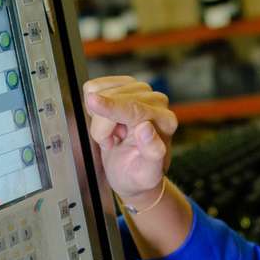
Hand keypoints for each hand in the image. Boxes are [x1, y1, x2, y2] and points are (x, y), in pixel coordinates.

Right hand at [82, 76, 176, 207]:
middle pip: (115, 100)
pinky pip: (95, 86)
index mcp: (166, 122)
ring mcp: (140, 90)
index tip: (93, 102)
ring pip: (103, 91)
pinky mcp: (123, 84)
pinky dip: (94, 105)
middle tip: (111, 144)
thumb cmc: (137, 174)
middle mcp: (157, 102)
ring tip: (112, 135)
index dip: (111, 107)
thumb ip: (151, 152)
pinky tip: (107, 121)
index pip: (134, 109)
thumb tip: (146, 127)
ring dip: (99, 118)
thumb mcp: (145, 175)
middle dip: (103, 126)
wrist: (130, 171)